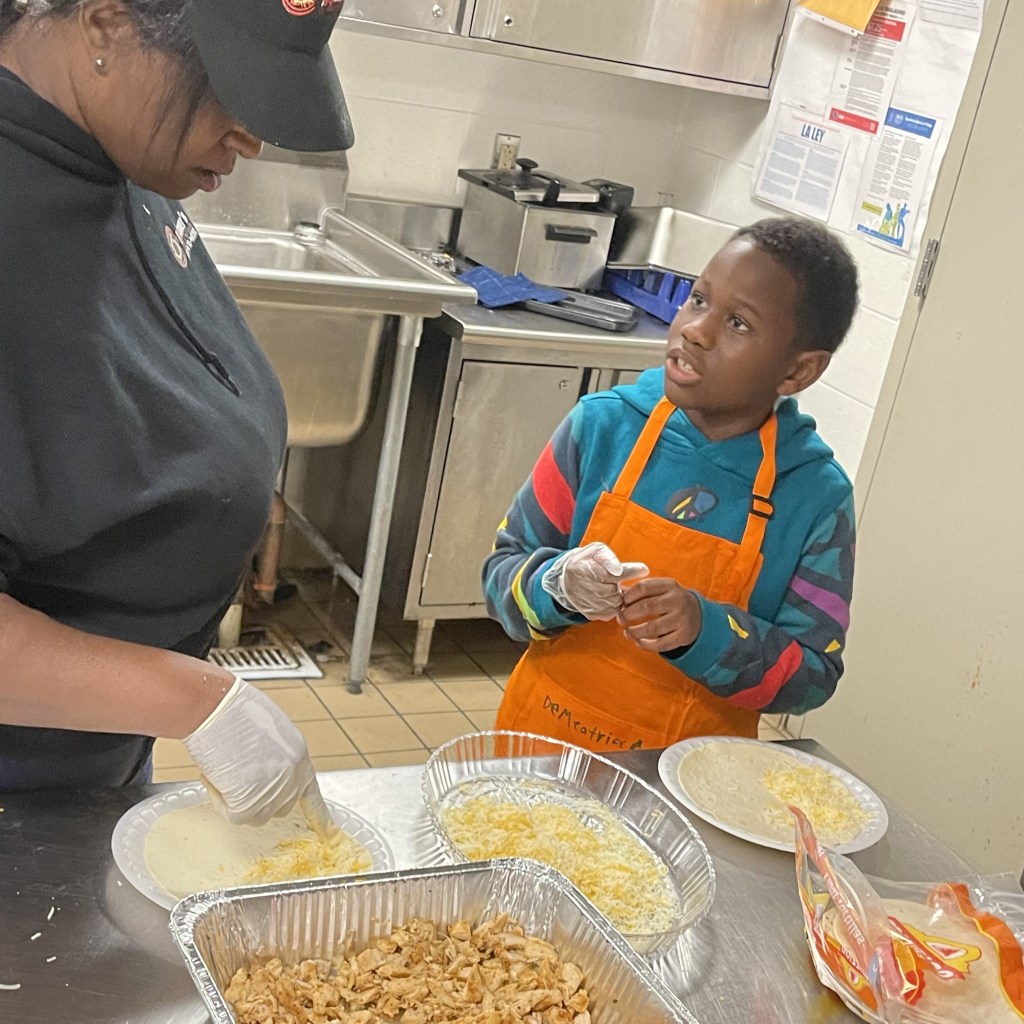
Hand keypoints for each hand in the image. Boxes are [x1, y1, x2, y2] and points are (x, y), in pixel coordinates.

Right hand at [184, 678, 315, 825]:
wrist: (215, 708)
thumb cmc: (234, 711)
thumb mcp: (267, 731)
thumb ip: (274, 756)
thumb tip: (261, 773)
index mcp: (299, 755)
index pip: (312, 793)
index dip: (319, 815)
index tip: (329, 833)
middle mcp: (293, 775)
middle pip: (281, 806)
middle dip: (259, 796)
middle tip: (237, 776)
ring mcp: (274, 790)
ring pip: (257, 815)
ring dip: (238, 800)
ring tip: (224, 772)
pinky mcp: (250, 802)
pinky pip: (234, 815)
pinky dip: (220, 801)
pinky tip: (215, 777)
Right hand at [542, 541, 648, 619]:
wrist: (565, 580)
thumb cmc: (585, 561)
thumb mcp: (594, 551)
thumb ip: (608, 557)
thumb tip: (621, 568)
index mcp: (586, 570)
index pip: (613, 573)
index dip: (630, 571)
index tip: (644, 569)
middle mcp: (586, 589)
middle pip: (616, 592)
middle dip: (619, 587)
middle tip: (614, 581)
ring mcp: (587, 604)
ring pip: (615, 604)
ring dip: (617, 597)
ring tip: (609, 588)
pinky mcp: (590, 614)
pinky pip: (610, 613)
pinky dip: (612, 606)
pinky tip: (606, 598)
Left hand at [619, 578, 701, 651]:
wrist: (698, 615)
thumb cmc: (670, 601)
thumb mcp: (660, 590)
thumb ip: (641, 591)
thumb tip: (618, 594)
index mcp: (670, 586)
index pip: (644, 587)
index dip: (628, 596)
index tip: (622, 603)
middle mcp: (677, 601)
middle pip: (648, 606)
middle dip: (629, 614)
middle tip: (621, 619)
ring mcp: (682, 619)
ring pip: (653, 628)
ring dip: (635, 632)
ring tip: (627, 632)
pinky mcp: (683, 636)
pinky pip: (661, 643)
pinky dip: (646, 645)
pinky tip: (638, 642)